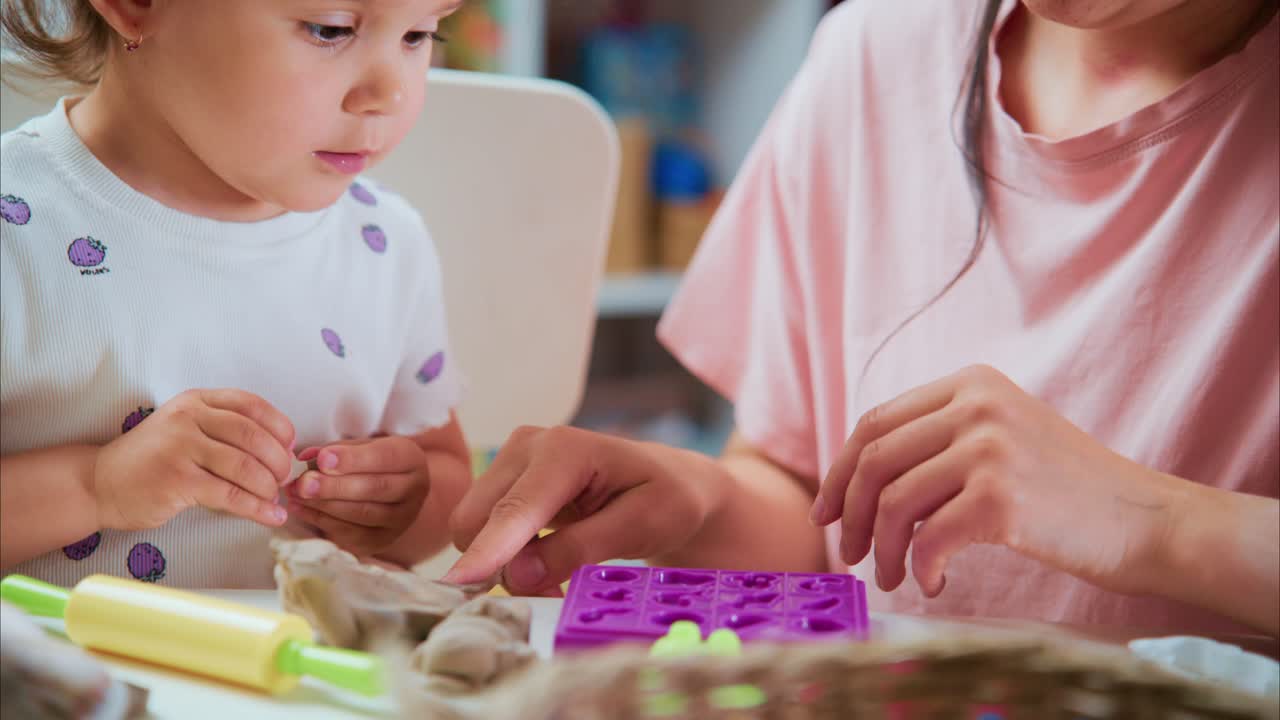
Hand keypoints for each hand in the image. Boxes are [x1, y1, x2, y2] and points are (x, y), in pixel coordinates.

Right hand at [93, 389, 294, 530]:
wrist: (100, 483)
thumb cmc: (152, 458)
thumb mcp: (185, 427)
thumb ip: (223, 428)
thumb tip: (280, 448)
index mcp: (196, 401)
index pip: (251, 404)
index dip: (279, 426)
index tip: (291, 445)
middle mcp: (188, 418)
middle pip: (254, 436)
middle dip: (278, 460)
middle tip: (285, 478)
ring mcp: (181, 448)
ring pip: (245, 467)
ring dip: (268, 487)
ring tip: (275, 498)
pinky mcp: (178, 481)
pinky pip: (231, 495)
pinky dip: (257, 509)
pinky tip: (271, 516)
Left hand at [287, 436, 429, 556]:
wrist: (394, 495)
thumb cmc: (374, 464)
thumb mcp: (362, 448)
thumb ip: (337, 450)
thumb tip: (307, 457)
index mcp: (411, 460)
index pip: (384, 458)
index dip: (353, 459)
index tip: (322, 459)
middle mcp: (414, 491)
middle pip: (375, 489)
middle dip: (335, 486)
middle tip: (304, 483)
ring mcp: (400, 520)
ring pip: (362, 514)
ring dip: (325, 504)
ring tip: (296, 494)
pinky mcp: (382, 540)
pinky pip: (350, 533)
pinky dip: (321, 520)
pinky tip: (301, 508)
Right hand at [445, 426, 718, 594]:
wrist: (671, 483)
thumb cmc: (667, 499)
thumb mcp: (642, 526)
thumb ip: (580, 548)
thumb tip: (519, 574)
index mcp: (565, 449)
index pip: (516, 508)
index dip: (489, 548)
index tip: (461, 582)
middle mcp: (527, 446)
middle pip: (478, 519)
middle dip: (503, 564)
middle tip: (554, 589)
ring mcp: (512, 460)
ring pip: (474, 527)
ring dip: (505, 563)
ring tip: (558, 574)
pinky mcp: (506, 480)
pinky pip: (483, 528)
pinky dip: (506, 555)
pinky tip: (546, 561)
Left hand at [812, 364, 1180, 597]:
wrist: (1145, 519)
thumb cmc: (1066, 490)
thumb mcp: (1001, 438)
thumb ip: (938, 443)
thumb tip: (851, 485)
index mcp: (970, 384)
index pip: (875, 422)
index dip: (839, 471)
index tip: (826, 512)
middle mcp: (976, 405)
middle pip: (873, 459)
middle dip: (848, 513)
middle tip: (850, 553)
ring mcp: (989, 448)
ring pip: (892, 502)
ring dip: (881, 550)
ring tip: (892, 576)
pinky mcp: (1001, 497)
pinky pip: (927, 539)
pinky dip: (919, 568)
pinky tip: (933, 583)